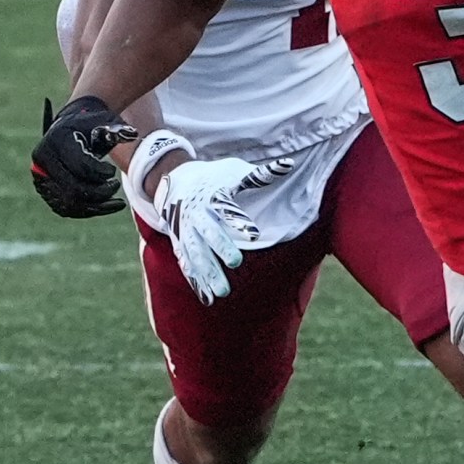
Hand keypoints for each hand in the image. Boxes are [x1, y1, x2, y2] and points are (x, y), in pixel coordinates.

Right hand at [29, 95, 137, 217]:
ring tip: (116, 201)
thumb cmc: (91, 124)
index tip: (113, 171)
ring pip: (69, 202)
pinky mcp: (45, 188)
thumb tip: (132, 134)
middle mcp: (44, 158)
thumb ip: (117, 129)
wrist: (71, 128)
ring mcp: (41, 175)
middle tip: (115, 186)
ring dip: (96, 206)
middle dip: (100, 192)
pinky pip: (65, 207)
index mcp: (58, 139)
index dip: (101, 173)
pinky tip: (106, 206)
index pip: (81, 165)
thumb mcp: (104, 121)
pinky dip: (88, 210)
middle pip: (73, 187)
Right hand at [127, 139, 296, 304]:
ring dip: (208, 273)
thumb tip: (289, 165)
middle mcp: (196, 215)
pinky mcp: (180, 244)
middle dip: (221, 248)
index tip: (254, 235)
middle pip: (208, 234)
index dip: (239, 221)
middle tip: (237, 263)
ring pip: (196, 254)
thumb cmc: (213, 178)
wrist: (174, 182)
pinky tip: (208, 298)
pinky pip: (187, 265)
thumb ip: (261, 174)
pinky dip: (196, 281)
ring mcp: (185, 231)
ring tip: (223, 292)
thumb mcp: (234, 171)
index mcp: (211, 196)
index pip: (226, 208)